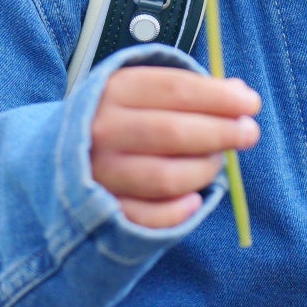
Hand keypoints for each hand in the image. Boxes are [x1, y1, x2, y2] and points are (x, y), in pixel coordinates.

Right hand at [90, 65, 261, 229]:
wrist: (56, 155)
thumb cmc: (116, 117)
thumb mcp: (140, 89)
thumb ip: (186, 89)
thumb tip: (240, 93)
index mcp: (113, 90)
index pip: (175, 90)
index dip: (219, 97)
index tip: (250, 103)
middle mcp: (102, 130)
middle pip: (173, 132)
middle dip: (221, 132)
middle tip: (249, 133)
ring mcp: (100, 174)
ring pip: (165, 177)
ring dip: (204, 170)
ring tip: (218, 162)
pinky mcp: (102, 210)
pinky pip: (149, 217)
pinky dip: (178, 210)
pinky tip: (195, 199)